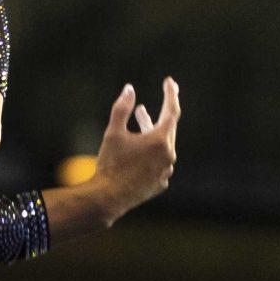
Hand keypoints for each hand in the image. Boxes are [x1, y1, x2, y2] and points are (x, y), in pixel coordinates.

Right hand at [90, 78, 179, 220]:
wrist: (107, 198)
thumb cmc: (110, 164)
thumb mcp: (113, 132)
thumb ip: (122, 108)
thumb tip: (129, 89)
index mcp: (160, 140)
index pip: (172, 111)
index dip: (171, 94)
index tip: (169, 82)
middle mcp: (168, 155)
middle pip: (168, 129)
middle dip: (155, 117)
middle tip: (142, 109)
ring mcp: (166, 171)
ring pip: (163, 147)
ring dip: (151, 135)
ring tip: (139, 126)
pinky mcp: (160, 184)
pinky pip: (159, 163)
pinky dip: (151, 154)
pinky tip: (139, 154)